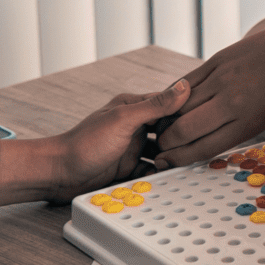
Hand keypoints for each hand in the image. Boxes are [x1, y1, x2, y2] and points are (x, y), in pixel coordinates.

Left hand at [0, 79, 191, 205]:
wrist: (58, 174)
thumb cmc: (84, 143)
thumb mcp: (123, 120)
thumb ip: (155, 105)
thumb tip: (184, 86)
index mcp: (134, 106)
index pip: (169, 104)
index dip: (187, 111)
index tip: (206, 118)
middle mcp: (134, 125)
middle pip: (168, 129)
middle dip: (182, 137)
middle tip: (198, 146)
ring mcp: (131, 147)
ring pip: (162, 151)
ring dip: (171, 157)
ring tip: (185, 164)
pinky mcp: (127, 168)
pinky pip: (151, 170)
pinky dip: (159, 174)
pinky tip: (168, 178)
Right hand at [153, 12, 264, 166]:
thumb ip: (234, 131)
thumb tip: (200, 144)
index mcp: (248, 121)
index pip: (203, 147)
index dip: (178, 159)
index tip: (166, 163)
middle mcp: (232, 101)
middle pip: (183, 128)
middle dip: (166, 143)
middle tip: (161, 146)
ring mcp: (221, 78)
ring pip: (178, 105)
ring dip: (165, 121)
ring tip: (162, 128)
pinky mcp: (215, 60)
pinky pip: (185, 82)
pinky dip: (173, 96)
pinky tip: (169, 105)